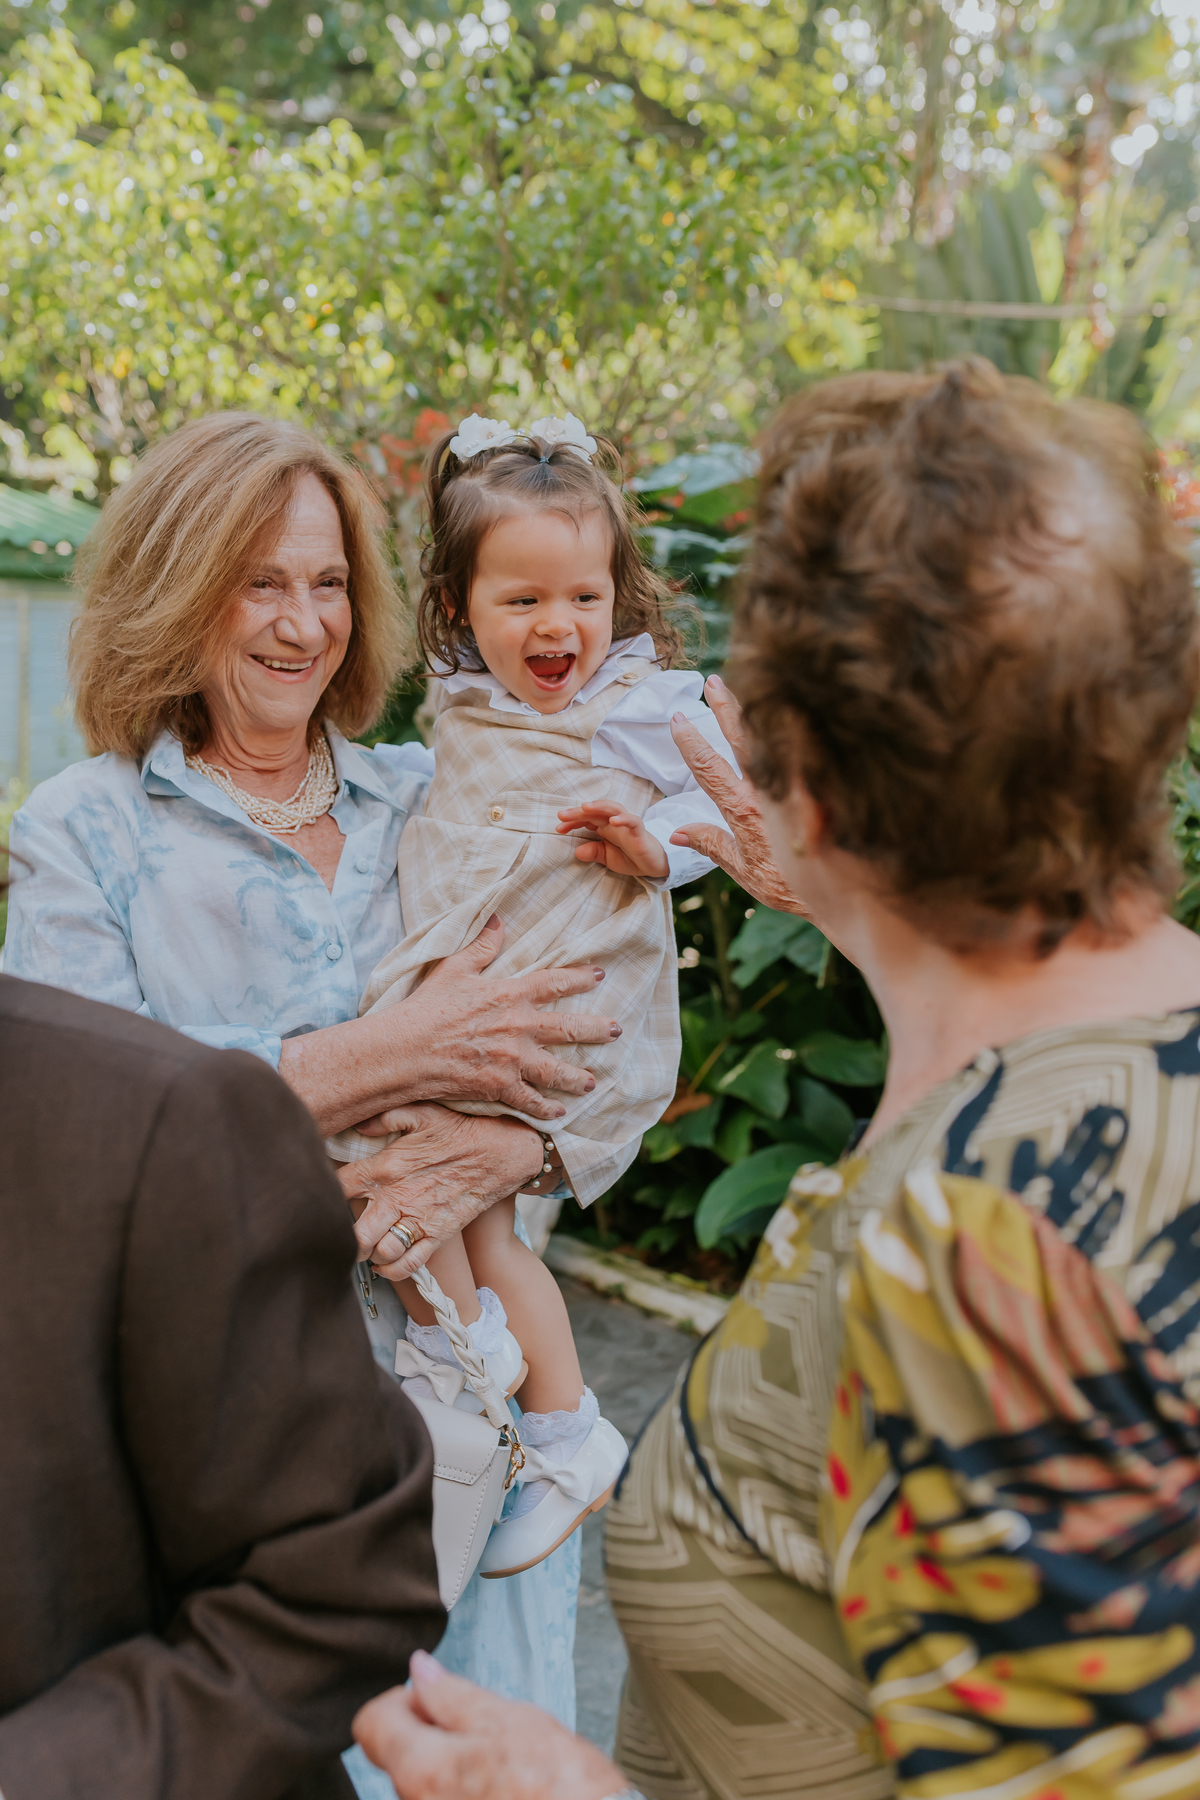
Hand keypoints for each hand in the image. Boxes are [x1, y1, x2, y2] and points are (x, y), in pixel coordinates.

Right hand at [283, 913, 621, 1135]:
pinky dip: (547, 1108)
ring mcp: (511, 1060)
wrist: (404, 1050)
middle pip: (568, 1029)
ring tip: (593, 1082)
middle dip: (597, 1030)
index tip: (600, 975)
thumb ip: (482, 946)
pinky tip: (559, 1112)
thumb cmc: (425, 1008)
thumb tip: (499, 919)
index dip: (580, 978)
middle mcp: (518, 1027)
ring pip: (556, 1070)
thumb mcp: (453, 968)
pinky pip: (531, 1100)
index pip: (554, 982)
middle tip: (617, 1031)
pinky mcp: (499, 1087)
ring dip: (578, 1077)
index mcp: (509, 994)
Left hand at [338, 1107, 544, 1278]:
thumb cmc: (462, 1129)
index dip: (323, 1194)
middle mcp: (397, 1197)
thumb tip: (359, 1123)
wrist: (504, 1152)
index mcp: (386, 1166)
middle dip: (341, 1237)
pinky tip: (384, 1263)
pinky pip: (408, 1265)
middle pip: (353, 1232)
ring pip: (378, 1252)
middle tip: (339, 1233)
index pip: (337, 1186)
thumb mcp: (424, 1113)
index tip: (321, 1193)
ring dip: (367, 1253)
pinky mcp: (438, 1235)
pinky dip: (391, 1270)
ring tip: (364, 1246)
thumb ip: (387, 1116)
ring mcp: (418, 1219)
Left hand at [354, 1651, 624, 1799]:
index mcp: (423, 1770)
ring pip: (421, 1777)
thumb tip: (418, 1669)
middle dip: (428, 1728)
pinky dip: (461, 1785)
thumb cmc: (561, 1785)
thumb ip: (453, 1695)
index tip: (435, 1696)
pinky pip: (441, 1798)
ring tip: (498, 1760)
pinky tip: (500, 1785)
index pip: (370, 1724)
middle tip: (479, 1727)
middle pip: (395, 1752)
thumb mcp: (509, 1720)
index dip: (402, 1699)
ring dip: (448, 1759)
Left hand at [555, 800, 668, 878]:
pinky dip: (623, 819)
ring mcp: (627, 825)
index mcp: (604, 827)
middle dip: (578, 812)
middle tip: (562, 815)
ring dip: (599, 806)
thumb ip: (593, 853)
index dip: (572, 822)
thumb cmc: (630, 857)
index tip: (558, 828)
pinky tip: (614, 821)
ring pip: (613, 809)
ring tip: (585, 808)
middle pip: (595, 811)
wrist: (654, 865)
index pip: (585, 819)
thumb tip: (577, 851)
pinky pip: (633, 821)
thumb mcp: (607, 858)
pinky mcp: (640, 831)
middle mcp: (614, 822)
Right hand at [668, 675, 809, 916]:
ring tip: (744, 687)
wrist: (845, 892)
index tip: (677, 719)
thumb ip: (713, 846)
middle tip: (711, 682)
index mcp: (744, 809)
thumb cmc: (791, 887)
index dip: (690, 742)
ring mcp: (796, 783)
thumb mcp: (745, 872)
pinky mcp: (819, 784)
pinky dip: (794, 725)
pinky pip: (805, 745)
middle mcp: (769, 789)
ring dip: (755, 709)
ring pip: (772, 735)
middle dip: (724, 708)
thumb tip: (678, 832)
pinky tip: (792, 708)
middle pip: (741, 738)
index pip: (709, 767)